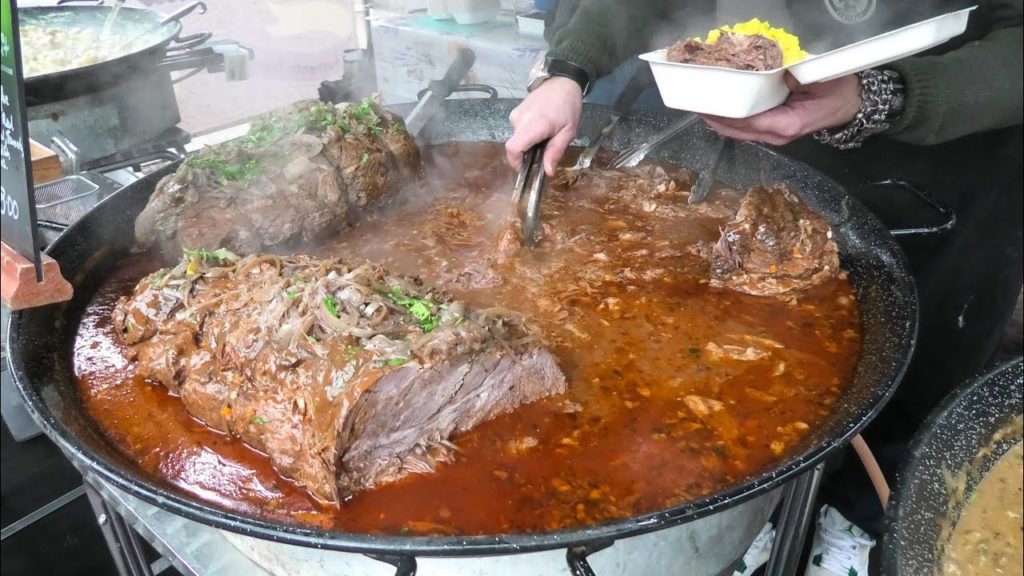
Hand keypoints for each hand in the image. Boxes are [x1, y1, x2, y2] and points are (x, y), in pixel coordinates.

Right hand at [505, 77, 582, 175]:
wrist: (562, 82)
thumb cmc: (568, 106)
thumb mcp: (568, 132)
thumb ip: (555, 152)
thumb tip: (547, 172)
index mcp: (533, 125)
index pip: (513, 148)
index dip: (516, 163)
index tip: (526, 168)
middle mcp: (519, 120)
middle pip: (515, 146)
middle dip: (527, 154)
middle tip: (544, 151)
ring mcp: (515, 115)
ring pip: (517, 138)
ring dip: (528, 143)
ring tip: (545, 136)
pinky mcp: (515, 112)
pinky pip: (518, 130)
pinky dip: (527, 134)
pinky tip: (540, 128)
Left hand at [702, 74, 860, 145]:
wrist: (849, 104)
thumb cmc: (835, 90)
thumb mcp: (814, 78)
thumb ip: (788, 76)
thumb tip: (763, 71)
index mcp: (787, 123)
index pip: (747, 121)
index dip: (725, 114)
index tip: (706, 104)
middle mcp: (776, 134)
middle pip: (736, 130)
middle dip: (714, 118)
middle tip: (695, 103)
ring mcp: (773, 135)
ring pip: (738, 132)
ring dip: (719, 120)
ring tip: (701, 105)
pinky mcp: (771, 130)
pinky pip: (745, 128)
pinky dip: (730, 119)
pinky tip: (718, 109)